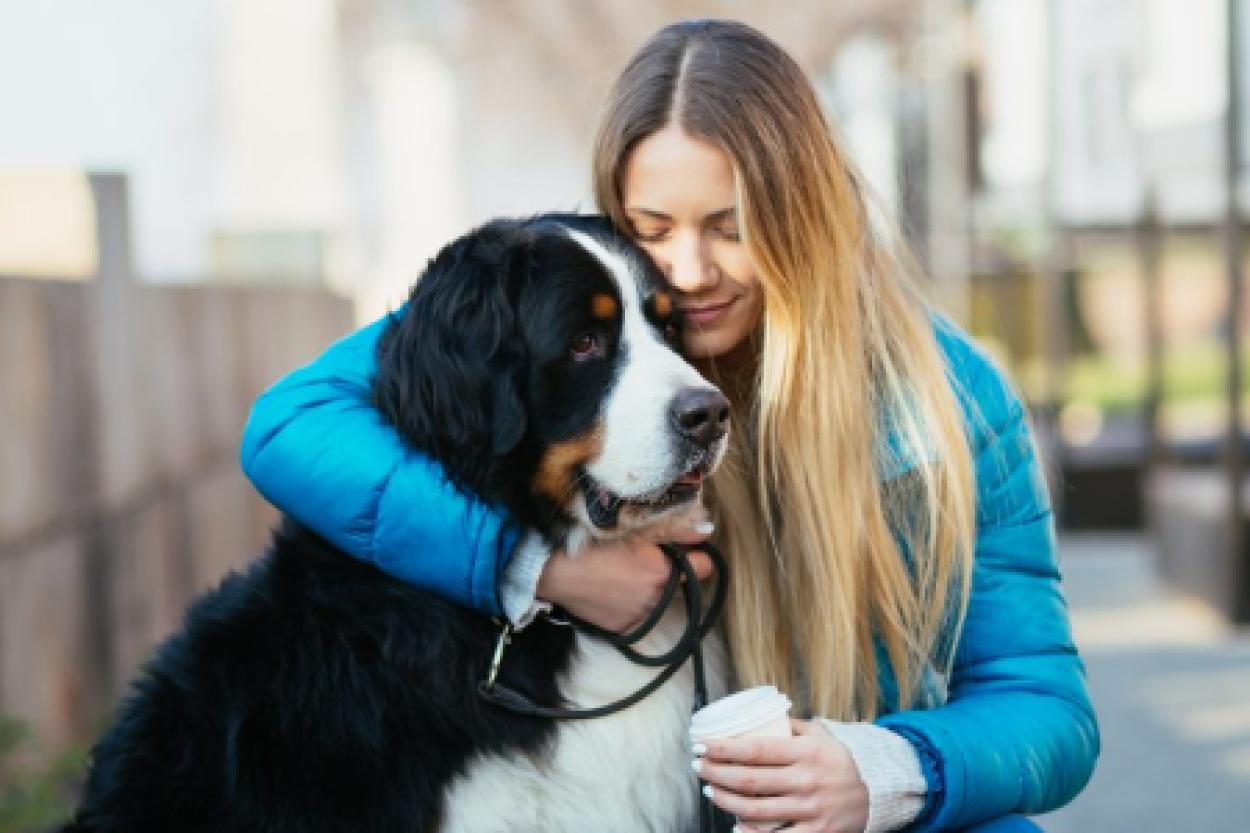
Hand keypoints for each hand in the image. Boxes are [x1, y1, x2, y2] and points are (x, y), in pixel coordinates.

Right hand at [535, 519, 713, 632]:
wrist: (554, 570)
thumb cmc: (593, 543)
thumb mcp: (636, 528)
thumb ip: (677, 530)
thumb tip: (707, 530)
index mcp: (664, 572)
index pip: (704, 567)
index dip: (696, 554)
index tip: (685, 548)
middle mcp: (657, 600)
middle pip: (680, 584)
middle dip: (670, 571)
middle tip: (646, 557)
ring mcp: (639, 618)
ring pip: (659, 601)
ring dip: (652, 590)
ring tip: (626, 575)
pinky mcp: (622, 629)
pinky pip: (639, 617)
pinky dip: (633, 606)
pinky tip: (615, 591)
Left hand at [694, 719, 868, 832]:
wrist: (868, 800)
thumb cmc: (835, 764)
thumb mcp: (820, 735)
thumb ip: (791, 725)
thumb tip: (756, 713)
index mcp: (806, 752)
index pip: (755, 749)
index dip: (723, 747)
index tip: (702, 744)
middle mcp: (807, 780)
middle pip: (750, 780)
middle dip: (716, 773)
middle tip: (699, 767)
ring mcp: (810, 810)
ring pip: (756, 809)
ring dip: (725, 801)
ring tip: (710, 791)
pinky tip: (735, 825)